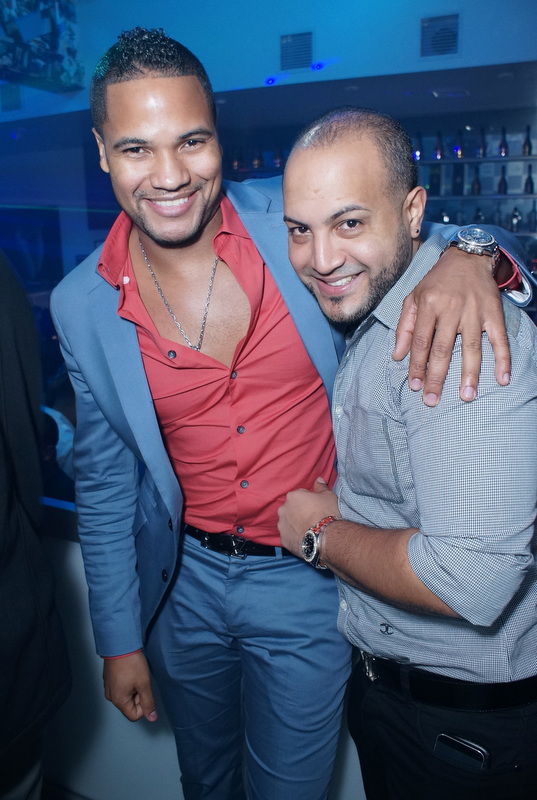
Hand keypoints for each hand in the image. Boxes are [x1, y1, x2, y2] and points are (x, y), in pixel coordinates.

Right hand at [103, 651, 157, 722]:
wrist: (120, 644)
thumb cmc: (131, 663)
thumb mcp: (144, 684)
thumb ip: (148, 703)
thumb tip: (152, 718)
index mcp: (118, 700)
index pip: (134, 715)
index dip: (143, 705)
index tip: (145, 690)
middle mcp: (111, 697)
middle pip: (130, 706)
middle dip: (138, 695)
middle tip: (140, 680)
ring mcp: (108, 687)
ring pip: (126, 696)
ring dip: (134, 688)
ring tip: (135, 674)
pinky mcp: (109, 679)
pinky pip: (121, 687)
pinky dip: (128, 682)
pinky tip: (130, 671)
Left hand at [278, 478, 339, 555]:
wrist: (324, 537)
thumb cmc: (326, 513)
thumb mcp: (328, 496)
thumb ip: (321, 487)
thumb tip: (318, 479)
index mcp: (292, 496)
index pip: (299, 496)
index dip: (308, 502)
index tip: (316, 508)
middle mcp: (283, 509)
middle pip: (291, 509)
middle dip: (299, 512)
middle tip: (312, 519)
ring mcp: (281, 525)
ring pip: (288, 523)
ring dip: (295, 525)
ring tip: (308, 530)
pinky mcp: (283, 539)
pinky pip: (289, 536)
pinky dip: (294, 537)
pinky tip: (304, 539)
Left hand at [393, 248, 509, 405]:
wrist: (467, 257)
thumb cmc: (436, 282)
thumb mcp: (413, 298)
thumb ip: (404, 327)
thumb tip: (397, 356)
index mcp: (429, 304)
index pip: (421, 341)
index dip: (416, 365)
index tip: (414, 386)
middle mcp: (451, 308)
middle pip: (443, 349)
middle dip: (437, 377)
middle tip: (432, 400)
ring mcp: (474, 311)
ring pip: (471, 347)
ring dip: (469, 374)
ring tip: (466, 396)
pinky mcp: (493, 313)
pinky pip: (499, 339)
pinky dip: (502, 359)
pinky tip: (502, 378)